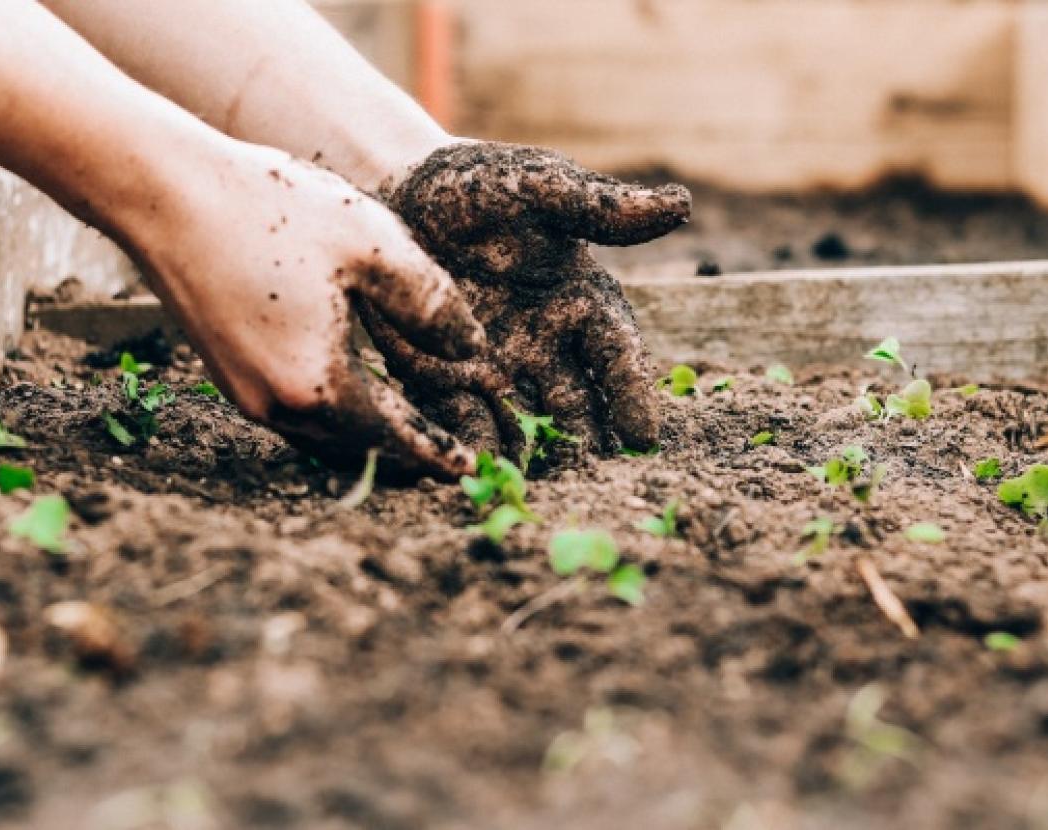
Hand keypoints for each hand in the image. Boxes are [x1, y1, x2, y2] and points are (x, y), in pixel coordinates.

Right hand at [127, 143, 484, 477]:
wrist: (164, 192)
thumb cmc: (272, 210)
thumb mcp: (374, 245)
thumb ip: (432, 304)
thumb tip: (471, 350)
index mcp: (318, 384)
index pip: (395, 436)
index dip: (436, 452)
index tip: (468, 470)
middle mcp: (276, 405)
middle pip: (357, 446)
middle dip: (404, 453)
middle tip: (445, 456)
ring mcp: (244, 393)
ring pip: (323, 435)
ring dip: (367, 437)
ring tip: (407, 430)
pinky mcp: (226, 373)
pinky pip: (295, 413)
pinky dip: (334, 414)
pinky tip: (353, 392)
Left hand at [364, 142, 690, 458]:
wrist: (400, 193)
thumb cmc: (479, 186)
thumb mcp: (538, 188)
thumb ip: (599, 207)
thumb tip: (680, 205)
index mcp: (581, 303)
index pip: (617, 355)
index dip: (632, 393)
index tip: (644, 435)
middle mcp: (547, 345)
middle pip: (578, 404)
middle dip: (588, 444)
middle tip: (596, 484)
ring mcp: (498, 368)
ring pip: (527, 423)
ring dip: (536, 457)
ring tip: (541, 493)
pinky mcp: (447, 380)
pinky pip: (466, 420)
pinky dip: (476, 447)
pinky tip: (479, 473)